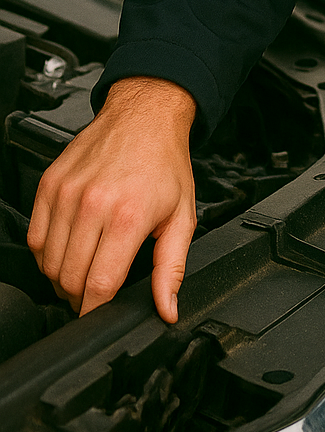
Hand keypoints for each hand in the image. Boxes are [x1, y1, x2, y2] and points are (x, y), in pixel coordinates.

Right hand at [27, 76, 196, 322]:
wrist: (145, 115)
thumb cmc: (165, 164)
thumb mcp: (182, 217)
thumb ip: (171, 269)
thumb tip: (167, 309)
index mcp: (128, 217)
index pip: (98, 286)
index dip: (97, 312)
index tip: (101, 316)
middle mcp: (93, 204)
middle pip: (70, 279)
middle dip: (81, 296)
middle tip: (97, 290)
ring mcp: (67, 193)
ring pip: (49, 263)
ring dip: (63, 277)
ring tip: (85, 268)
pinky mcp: (50, 184)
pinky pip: (36, 237)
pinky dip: (47, 253)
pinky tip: (69, 247)